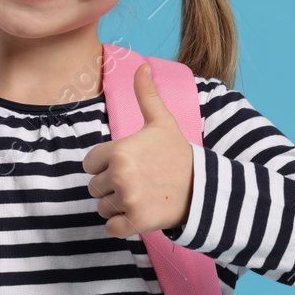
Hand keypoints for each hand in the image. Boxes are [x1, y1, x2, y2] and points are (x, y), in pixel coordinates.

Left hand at [82, 62, 193, 238]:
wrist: (205, 187)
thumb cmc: (178, 153)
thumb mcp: (162, 122)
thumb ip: (146, 95)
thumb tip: (142, 65)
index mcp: (119, 150)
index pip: (89, 164)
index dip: (105, 166)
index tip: (129, 165)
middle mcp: (119, 174)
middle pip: (94, 187)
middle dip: (111, 187)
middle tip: (138, 183)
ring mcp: (127, 199)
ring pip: (102, 208)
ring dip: (117, 207)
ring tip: (141, 197)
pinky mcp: (135, 221)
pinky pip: (111, 228)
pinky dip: (122, 226)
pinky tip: (140, 213)